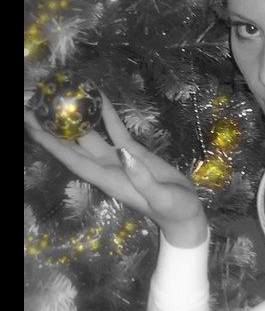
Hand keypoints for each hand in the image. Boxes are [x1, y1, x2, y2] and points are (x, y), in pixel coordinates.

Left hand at [24, 93, 207, 247]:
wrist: (186, 212)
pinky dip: (106, 114)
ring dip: (75, 119)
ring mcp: (118, 158)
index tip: (33, 127)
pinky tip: (98, 98)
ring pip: (91, 135)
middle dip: (52, 129)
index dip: (53, 144)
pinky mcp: (133, 151)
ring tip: (57, 99)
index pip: (74, 160)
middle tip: (33, 107)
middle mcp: (106, 168)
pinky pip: (115, 130)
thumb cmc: (174, 209)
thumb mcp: (162, 198)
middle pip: (73, 146)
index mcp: (110, 180)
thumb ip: (144, 179)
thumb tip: (125, 153)